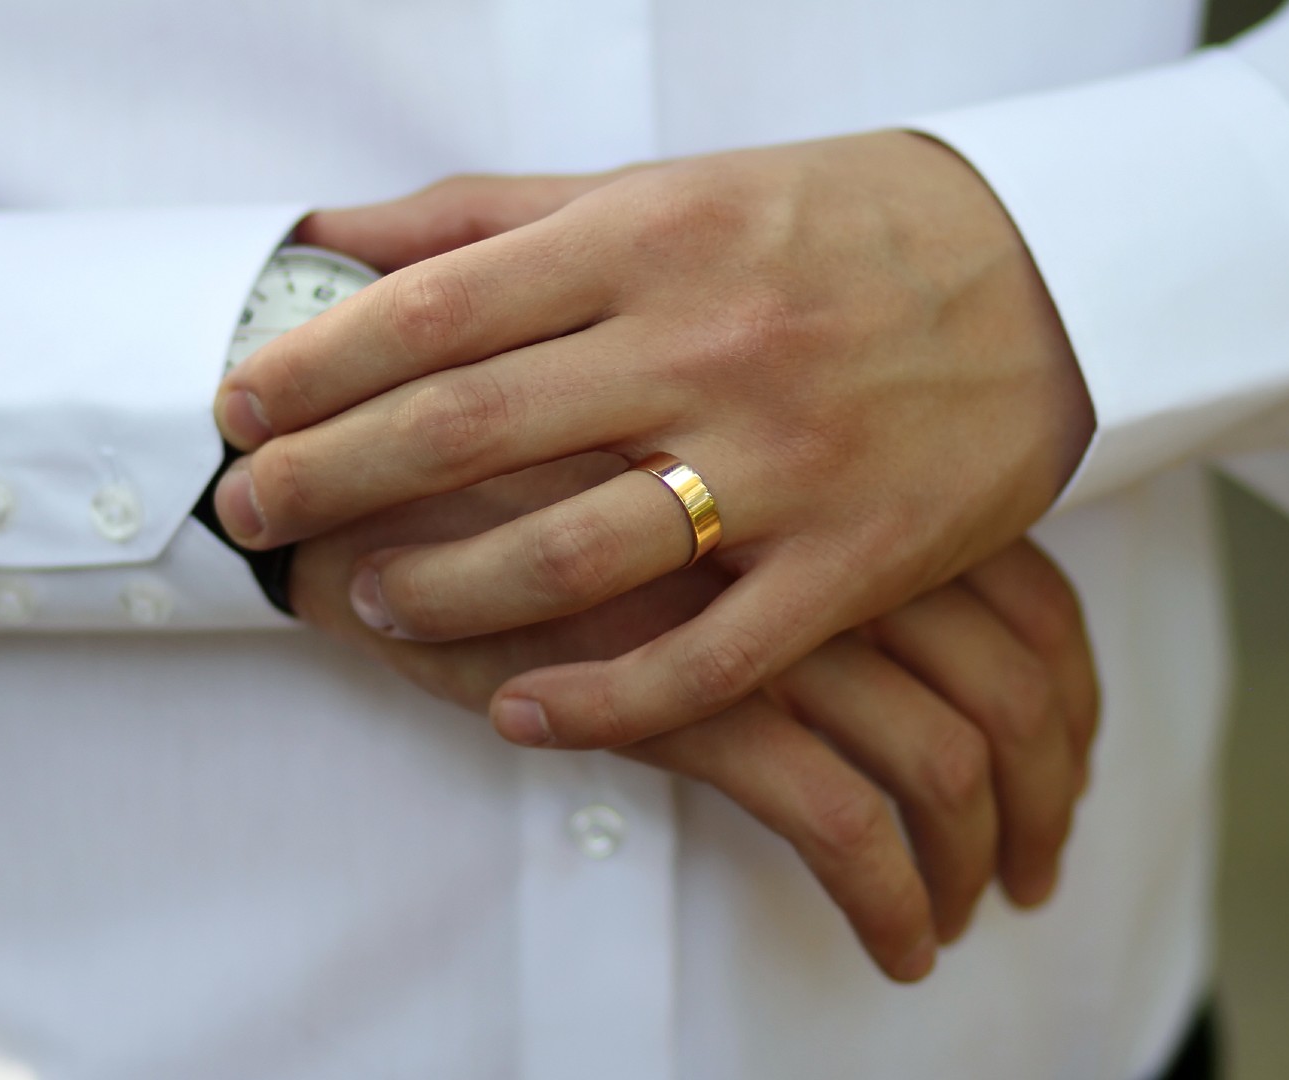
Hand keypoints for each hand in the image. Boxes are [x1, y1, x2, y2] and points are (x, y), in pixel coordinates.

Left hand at [217, 131, 1094, 749]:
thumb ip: (496, 214)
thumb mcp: (669, 186)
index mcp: (650, 235)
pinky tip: (516, 710)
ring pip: (569, 554)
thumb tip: (336, 232)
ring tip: (369, 596)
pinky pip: (707, 659)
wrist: (1049, 273)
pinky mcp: (852, 559)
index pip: (435, 308)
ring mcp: (782, 459)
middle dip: (328, 476)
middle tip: (250, 511)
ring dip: (441, 589)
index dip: (313, 364)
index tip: (239, 406)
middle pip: (467, 428)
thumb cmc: (834, 222)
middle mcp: (703, 343)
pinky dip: (599, 699)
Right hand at [292, 456, 1099, 981]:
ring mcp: (767, 615)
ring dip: (979, 859)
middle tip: (1037, 857)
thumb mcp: (665, 446)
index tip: (1061, 757)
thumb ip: (779, 505)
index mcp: (844, 466)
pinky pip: (842, 821)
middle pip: (1017, 679)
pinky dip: (889, 897)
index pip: (1027, 590)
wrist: (365, 454)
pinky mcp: (694, 700)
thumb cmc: (507, 444)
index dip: (1068, 691)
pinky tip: (892, 946)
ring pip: (947, 759)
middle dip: (1047, 788)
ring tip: (962, 915)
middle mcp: (831, 532)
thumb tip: (876, 584)